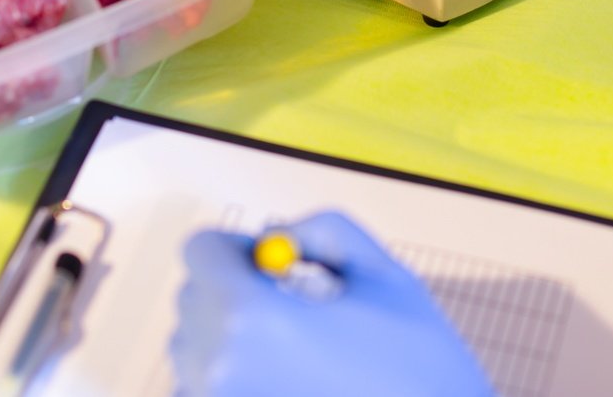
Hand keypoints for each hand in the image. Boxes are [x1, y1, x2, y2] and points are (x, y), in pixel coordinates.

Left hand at [171, 211, 492, 396]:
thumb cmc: (420, 366)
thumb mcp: (384, 275)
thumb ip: (325, 232)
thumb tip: (271, 235)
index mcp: (251, 314)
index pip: (200, 250)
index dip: (234, 244)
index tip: (267, 261)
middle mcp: (218, 366)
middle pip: (193, 296)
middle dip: (234, 288)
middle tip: (288, 304)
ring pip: (194, 346)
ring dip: (229, 336)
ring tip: (294, 353)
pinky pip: (205, 390)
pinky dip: (235, 379)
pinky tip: (288, 387)